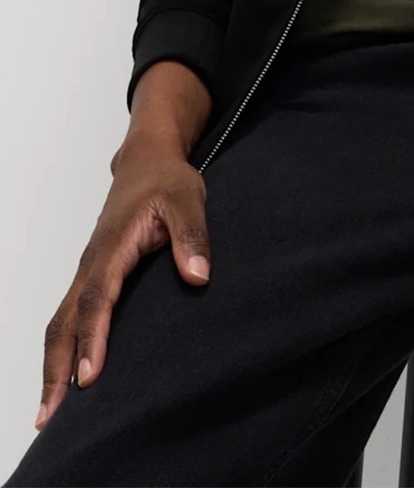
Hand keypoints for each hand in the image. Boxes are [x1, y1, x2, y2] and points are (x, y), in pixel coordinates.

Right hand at [34, 137, 210, 432]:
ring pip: (61, 322)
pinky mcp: (92, 276)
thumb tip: (198, 277)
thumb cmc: (166, 180)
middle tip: (50, 417)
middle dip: (55, 369)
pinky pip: (71, 317)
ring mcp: (88, 270)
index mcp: (112, 245)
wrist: (146, 160)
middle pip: (64, 321)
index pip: (97, 299)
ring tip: (50, 414)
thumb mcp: (188, 199)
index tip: (89, 378)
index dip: (92, 338)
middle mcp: (91, 262)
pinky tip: (68, 378)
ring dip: (53, 365)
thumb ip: (192, 236)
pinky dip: (64, 348)